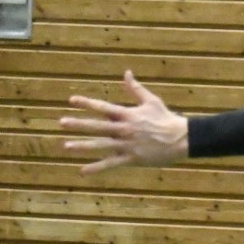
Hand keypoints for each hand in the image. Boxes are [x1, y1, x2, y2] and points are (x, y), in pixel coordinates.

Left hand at [60, 71, 191, 173]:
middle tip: (61, 122)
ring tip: (66, 146)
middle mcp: (124, 129)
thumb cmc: (166, 118)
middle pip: (97, 126)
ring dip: (82, 146)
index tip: (72, 100)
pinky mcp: (132, 158)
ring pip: (101, 145)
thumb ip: (135, 88)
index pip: (103, 107)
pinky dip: (97, 168)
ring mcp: (127, 145)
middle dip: (79, 124)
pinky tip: (83, 170)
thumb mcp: (151, 100)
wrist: (181, 139)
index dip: (87, 103)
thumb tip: (126, 72)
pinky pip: (111, 164)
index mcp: (128, 114)